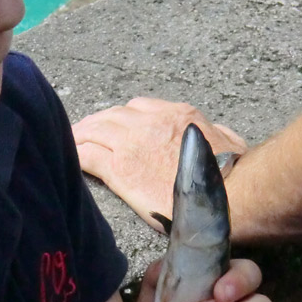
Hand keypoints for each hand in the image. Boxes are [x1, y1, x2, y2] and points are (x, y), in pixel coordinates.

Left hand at [72, 97, 246, 230]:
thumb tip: (222, 135)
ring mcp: (133, 142)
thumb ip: (220, 134)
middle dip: (96, 122)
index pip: (138, 107)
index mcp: (177, 114)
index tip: (113, 123)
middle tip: (82, 130)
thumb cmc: (233, 174)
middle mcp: (151, 122)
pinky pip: (89, 154)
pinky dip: (76, 154)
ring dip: (80, 135)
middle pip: (111, 115)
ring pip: (95, 130)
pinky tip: (69, 158)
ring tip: (70, 140)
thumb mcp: (232, 142)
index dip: (120, 115)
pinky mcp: (120, 167)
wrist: (225, 195)